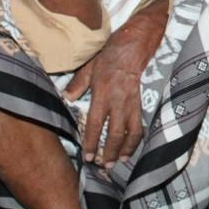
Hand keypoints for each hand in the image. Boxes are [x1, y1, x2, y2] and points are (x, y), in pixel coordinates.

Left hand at [63, 0, 167, 167]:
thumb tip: (66, 99)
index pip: (94, 124)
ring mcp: (132, 101)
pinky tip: (132, 146)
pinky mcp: (142, 100)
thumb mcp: (89, 65)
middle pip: (114, 133)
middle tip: (104, 165)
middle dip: (109, 152)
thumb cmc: (111, 52)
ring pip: (131, 132)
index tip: (87, 156)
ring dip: (125, 149)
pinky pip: (140, 123)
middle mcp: (118, 100)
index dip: (90, 143)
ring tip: (120, 160)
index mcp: (102, 93)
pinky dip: (137, 137)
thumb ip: (78, 84)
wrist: (137, 42)